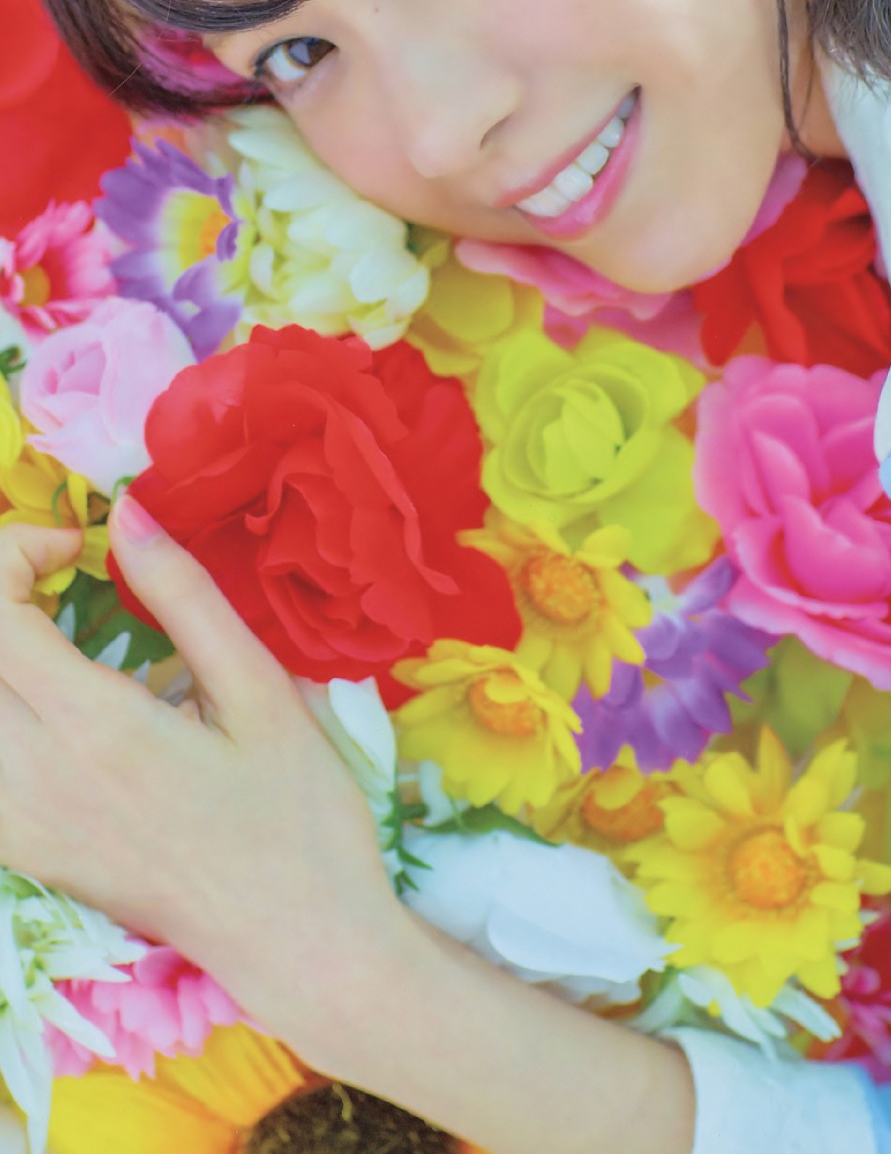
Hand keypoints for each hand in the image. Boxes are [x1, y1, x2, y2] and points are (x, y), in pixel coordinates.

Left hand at [0, 502, 409, 1074]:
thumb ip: (183, 595)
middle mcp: (35, 778)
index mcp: (96, 728)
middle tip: (60, 579)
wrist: (296, 942)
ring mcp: (20, 824)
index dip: (16, 554)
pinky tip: (48, 704)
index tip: (79, 546)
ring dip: (2, 658)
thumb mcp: (260, 690)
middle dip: (3, 596)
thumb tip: (125, 510)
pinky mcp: (24, 852)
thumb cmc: (297, 813)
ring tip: (51, 636)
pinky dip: (3, 714)